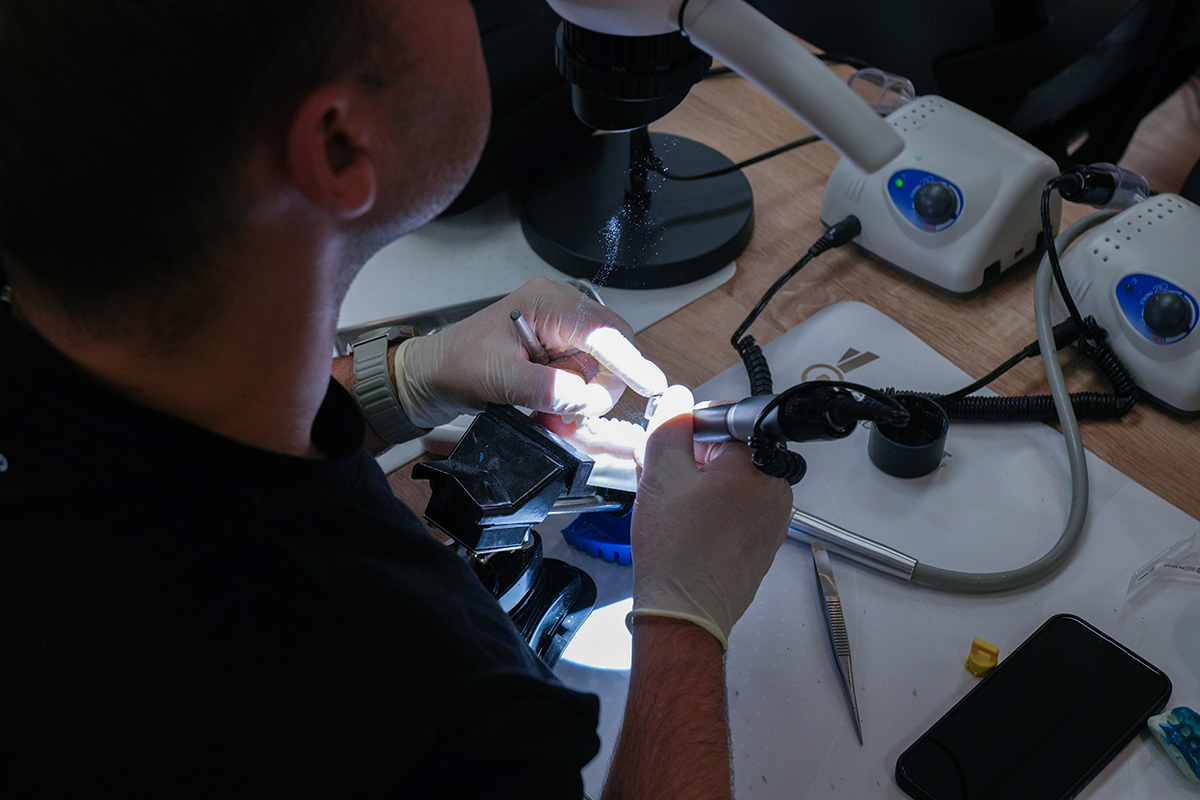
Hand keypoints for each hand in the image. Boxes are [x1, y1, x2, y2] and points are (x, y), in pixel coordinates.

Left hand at [393, 277, 666, 428]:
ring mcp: (563, 333)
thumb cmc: (455, 365)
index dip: (630, 362)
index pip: (604, 332)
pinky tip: (544, 409)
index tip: (652, 385)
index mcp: (548, 303)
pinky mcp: (559, 354)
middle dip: (594, 389)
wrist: (431, 375)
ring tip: (540, 412)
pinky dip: (570, 401)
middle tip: (564, 415)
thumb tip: (582, 398)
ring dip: (577, 401)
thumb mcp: (497, 379)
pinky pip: (584, 381)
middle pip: (611, 353)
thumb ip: (544, 388)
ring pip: (598, 374)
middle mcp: (562, 311)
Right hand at [629, 385, 794, 649]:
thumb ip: (670, 426)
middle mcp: (776, 490)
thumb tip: (678, 397)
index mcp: (758, 465)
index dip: (692, 427)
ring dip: (700, 485)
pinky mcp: (764, 543)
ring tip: (672, 507)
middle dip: (694, 459)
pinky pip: (738, 510)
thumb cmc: (676, 551)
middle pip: (731, 451)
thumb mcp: (661, 475)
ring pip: (732, 481)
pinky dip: (712, 510)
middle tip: (663, 479)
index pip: (727, 420)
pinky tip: (686, 527)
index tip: (670, 444)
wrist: (685, 614)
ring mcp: (774, 520)